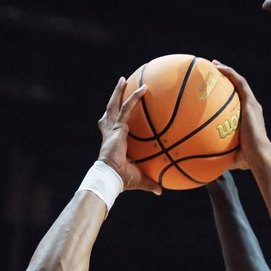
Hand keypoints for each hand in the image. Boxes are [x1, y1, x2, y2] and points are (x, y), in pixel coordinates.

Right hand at [97, 77, 160, 194]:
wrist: (111, 177)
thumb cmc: (122, 180)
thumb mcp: (139, 179)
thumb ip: (150, 182)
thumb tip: (161, 191)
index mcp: (112, 142)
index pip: (113, 127)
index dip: (115, 119)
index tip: (119, 114)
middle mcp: (110, 133)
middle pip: (111, 111)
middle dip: (114, 98)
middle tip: (119, 86)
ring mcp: (112, 129)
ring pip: (115, 105)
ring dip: (118, 92)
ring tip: (122, 79)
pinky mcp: (117, 128)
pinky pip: (128, 109)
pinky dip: (135, 98)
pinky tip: (144, 89)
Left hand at [209, 60, 270, 171]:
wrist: (258, 156)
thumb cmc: (246, 160)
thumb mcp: (230, 156)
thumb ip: (220, 155)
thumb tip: (204, 163)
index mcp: (248, 119)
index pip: (237, 102)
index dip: (227, 94)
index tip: (215, 90)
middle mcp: (251, 108)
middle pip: (238, 89)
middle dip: (225, 79)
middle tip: (212, 73)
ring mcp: (252, 104)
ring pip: (239, 82)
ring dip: (226, 71)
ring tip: (213, 64)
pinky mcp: (250, 102)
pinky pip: (239, 82)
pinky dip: (229, 73)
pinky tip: (217, 67)